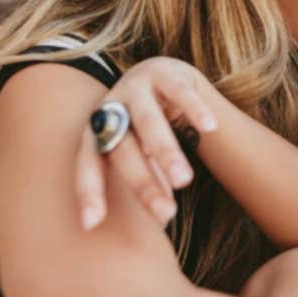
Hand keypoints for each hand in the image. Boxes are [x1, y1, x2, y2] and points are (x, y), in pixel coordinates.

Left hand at [75, 56, 218, 230]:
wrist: (162, 75)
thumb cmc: (146, 129)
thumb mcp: (139, 153)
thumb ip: (147, 181)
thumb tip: (162, 220)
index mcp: (97, 131)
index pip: (88, 164)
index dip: (89, 192)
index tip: (91, 224)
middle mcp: (112, 108)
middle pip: (122, 149)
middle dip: (142, 183)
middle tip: (166, 213)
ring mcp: (136, 87)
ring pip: (148, 121)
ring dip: (165, 152)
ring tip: (184, 180)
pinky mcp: (164, 72)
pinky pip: (180, 92)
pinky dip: (194, 109)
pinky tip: (209, 127)